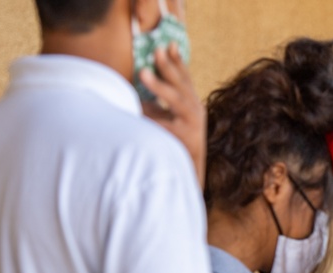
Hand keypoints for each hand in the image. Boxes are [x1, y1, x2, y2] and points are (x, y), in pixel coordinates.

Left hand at [140, 43, 207, 186]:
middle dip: (169, 66)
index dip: (178, 61)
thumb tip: (136, 81)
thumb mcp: (166, 115)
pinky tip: (139, 107)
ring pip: (177, 101)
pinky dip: (153, 115)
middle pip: (182, 84)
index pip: (185, 77)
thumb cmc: (174, 140)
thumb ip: (157, 100)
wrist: (188, 170)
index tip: (169, 44)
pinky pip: (166, 124)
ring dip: (159, 86)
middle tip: (156, 50)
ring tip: (142, 73)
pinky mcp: (186, 138)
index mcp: (192, 102)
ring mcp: (193, 124)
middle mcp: (196, 110)